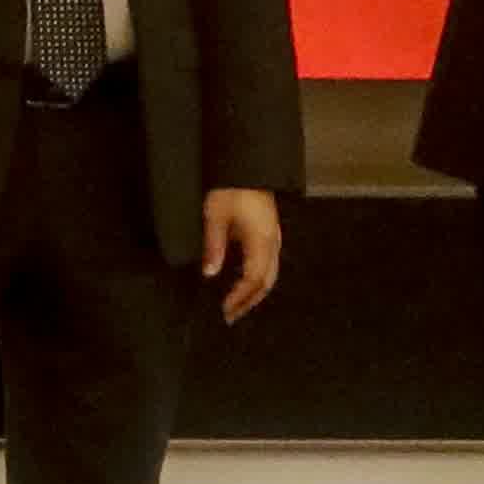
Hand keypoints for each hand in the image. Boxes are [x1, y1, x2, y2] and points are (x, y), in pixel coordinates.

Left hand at [201, 187, 285, 322]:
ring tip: (237, 305)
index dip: (239, 297)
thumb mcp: (215, 216)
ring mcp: (273, 238)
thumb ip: (213, 246)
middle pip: (266, 281)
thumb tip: (210, 273)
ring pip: (270, 274)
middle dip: (249, 301)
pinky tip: (243, 283)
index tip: (224, 309)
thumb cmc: (231, 188)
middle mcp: (272, 242)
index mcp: (261, 240)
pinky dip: (257, 279)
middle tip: (231, 316)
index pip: (253, 279)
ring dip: (254, 292)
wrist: (247, 167)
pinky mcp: (269, 233)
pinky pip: (268, 263)